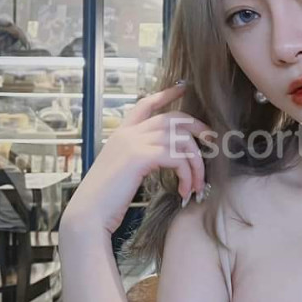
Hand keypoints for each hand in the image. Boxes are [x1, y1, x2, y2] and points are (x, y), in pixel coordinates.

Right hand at [60, 84, 212, 235]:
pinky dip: (187, 175)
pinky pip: (176, 158)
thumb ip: (140, 157)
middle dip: (197, 128)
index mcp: (121, 134)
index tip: (183, 87)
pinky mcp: (140, 157)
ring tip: (198, 185)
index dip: (166, 94)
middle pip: (172, 119)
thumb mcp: (123, 171)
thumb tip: (165, 157)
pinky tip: (184, 191)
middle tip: (212, 141)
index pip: (146, 104)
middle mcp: (128, 133)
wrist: (89, 214)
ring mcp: (133, 142)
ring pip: (180, 140)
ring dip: (196, 163)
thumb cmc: (106, 200)